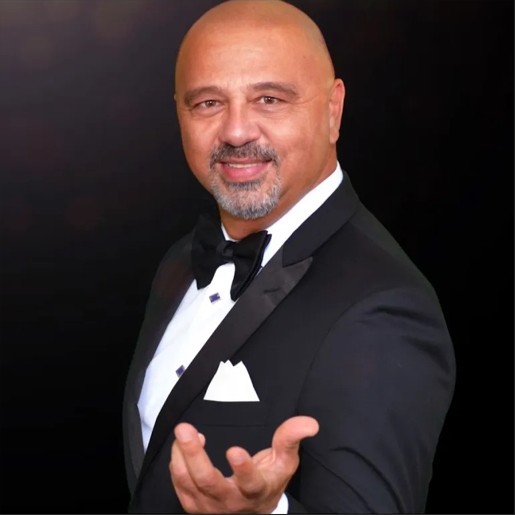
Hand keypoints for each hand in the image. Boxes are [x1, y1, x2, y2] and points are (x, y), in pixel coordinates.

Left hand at [169, 415, 318, 512]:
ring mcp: (209, 507)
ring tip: (183, 431)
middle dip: (194, 455)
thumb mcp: (285, 461)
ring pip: (189, 483)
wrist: (253, 510)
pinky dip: (177, 463)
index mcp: (256, 491)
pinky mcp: (194, 505)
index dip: (242, 469)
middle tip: (185, 429)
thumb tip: (309, 423)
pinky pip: (179, 485)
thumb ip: (291, 439)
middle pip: (208, 482)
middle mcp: (231, 502)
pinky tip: (183, 445)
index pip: (250, 483)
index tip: (234, 450)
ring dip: (181, 456)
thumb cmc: (269, 479)